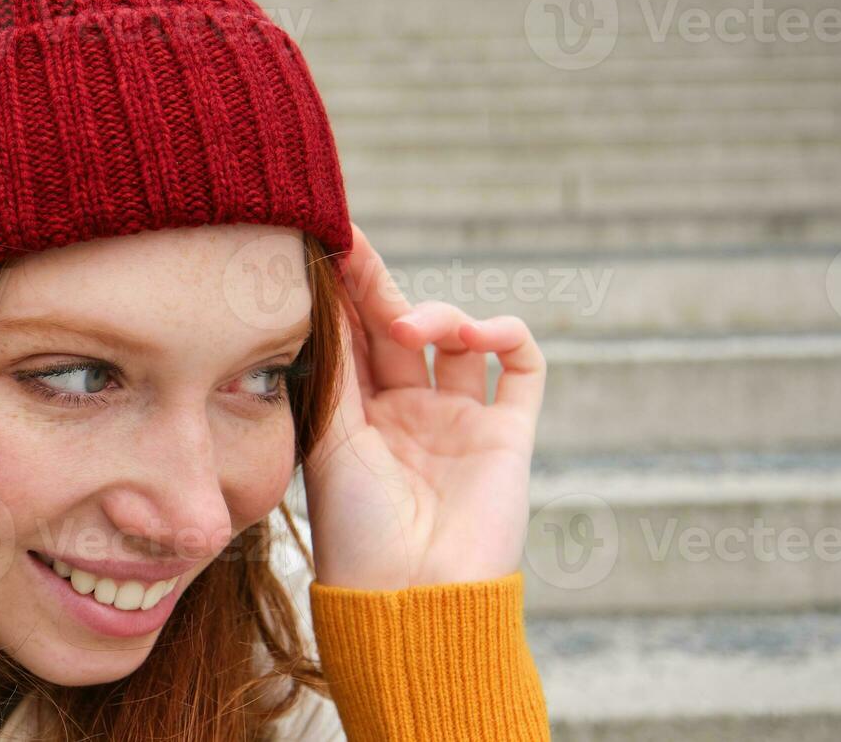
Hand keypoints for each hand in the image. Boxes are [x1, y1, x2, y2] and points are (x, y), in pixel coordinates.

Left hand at [303, 225, 545, 590]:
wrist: (414, 597)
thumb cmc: (357, 531)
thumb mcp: (333, 439)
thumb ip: (335, 367)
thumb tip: (320, 293)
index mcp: (356, 416)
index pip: (352, 335)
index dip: (343, 289)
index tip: (328, 242)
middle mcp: (408, 412)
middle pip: (399, 325)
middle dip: (381, 286)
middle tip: (359, 252)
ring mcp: (459, 419)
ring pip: (457, 336)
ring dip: (438, 313)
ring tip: (411, 327)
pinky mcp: (508, 432)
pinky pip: (520, 364)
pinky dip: (503, 333)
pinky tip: (476, 334)